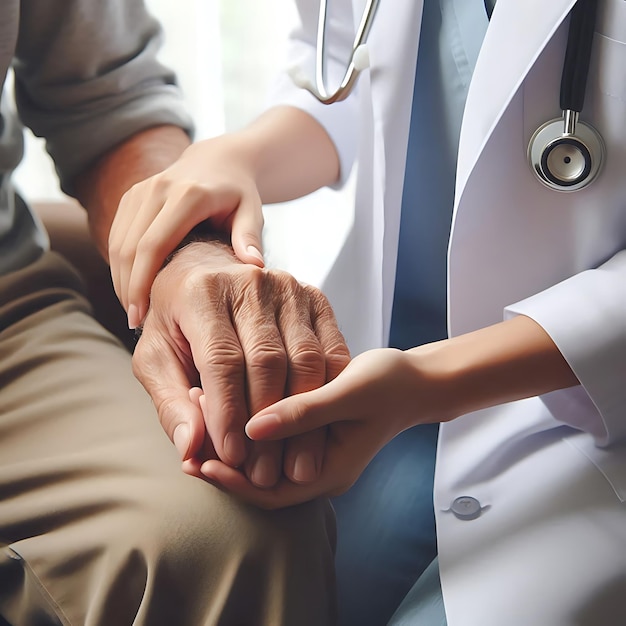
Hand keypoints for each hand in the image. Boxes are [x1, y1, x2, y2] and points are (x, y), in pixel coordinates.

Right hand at [108, 136, 266, 328]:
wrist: (219, 162)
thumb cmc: (239, 194)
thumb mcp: (252, 211)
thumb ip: (251, 237)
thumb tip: (255, 266)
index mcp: (187, 195)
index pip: (152, 245)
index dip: (141, 283)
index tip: (140, 315)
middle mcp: (157, 189)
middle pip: (128, 247)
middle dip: (127, 288)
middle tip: (135, 322)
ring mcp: (140, 190)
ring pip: (117, 243)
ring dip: (120, 279)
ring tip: (133, 311)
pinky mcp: (131, 196)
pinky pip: (116, 235)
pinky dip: (119, 264)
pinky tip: (131, 289)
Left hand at [132, 241, 349, 487]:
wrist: (207, 272)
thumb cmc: (176, 322)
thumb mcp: (156, 359)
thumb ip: (170, 402)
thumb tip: (191, 448)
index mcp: (203, 291)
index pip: (222, 360)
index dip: (228, 412)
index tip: (232, 457)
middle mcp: (250, 282)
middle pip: (268, 360)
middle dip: (266, 421)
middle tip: (263, 470)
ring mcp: (289, 287)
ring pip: (305, 358)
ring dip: (301, 415)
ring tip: (290, 460)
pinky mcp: (316, 297)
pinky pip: (331, 350)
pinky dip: (326, 392)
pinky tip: (316, 428)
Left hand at [200, 347, 445, 508]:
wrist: (418, 380)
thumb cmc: (391, 384)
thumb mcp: (350, 393)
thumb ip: (305, 412)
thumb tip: (252, 427)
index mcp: (330, 471)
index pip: (270, 493)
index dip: (232, 480)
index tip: (198, 460)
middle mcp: (318, 469)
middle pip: (261, 479)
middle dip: (224, 459)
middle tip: (189, 432)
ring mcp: (314, 451)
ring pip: (265, 456)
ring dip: (233, 437)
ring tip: (199, 409)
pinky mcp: (312, 431)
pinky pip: (275, 436)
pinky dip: (251, 422)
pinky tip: (229, 397)